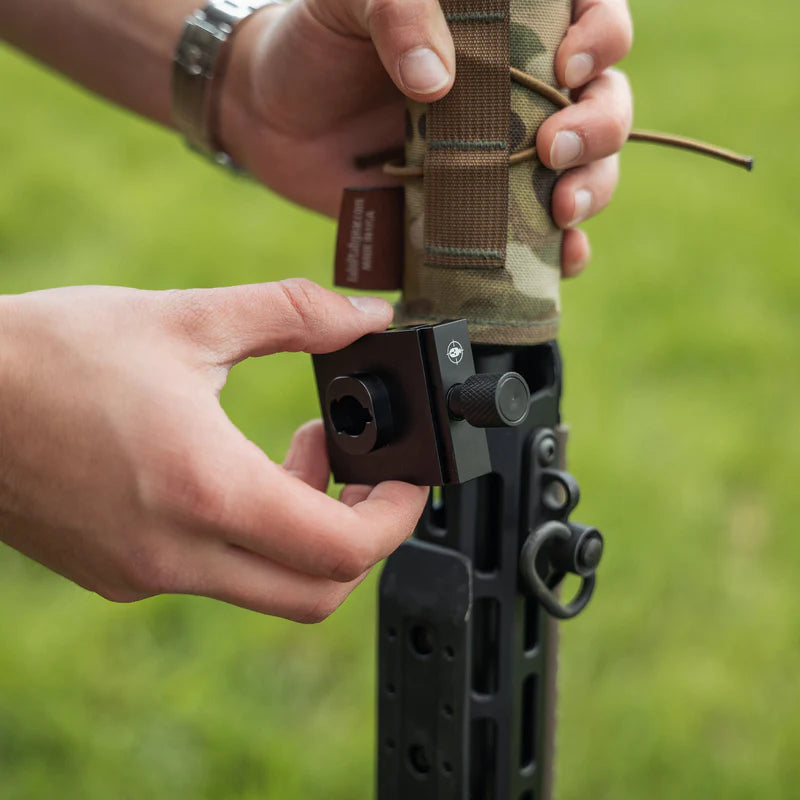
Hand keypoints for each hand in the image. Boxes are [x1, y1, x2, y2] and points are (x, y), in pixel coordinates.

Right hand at [0, 281, 427, 620]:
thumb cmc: (49, 356)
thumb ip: (293, 314)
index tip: (406, 479)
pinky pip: (216, 576)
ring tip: (294, 453)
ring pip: (268, 586)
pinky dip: (251, 536)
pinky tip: (233, 474)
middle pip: (318, 592)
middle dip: (360, 535)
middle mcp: (177, 553)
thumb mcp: (187, 320)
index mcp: (205, 491)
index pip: (342, 550)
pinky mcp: (121, 573)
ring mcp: (146, 573)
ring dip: (304, 530)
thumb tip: (363, 315)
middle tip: (360, 472)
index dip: (396, 517)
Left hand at [220, 0, 632, 277]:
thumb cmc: (316, 43)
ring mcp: (503, 152)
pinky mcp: (479, 209)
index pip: (588, 15)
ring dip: (593, 189)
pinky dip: (562, 250)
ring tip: (563, 208)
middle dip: (600, 126)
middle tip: (556, 148)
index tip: (568, 64)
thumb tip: (438, 80)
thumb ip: (396, 10)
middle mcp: (519, 86)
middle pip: (602, 99)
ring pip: (585, 168)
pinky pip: (538, 233)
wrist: (274, 120)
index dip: (602, 35)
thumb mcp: (350, 2)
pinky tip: (562, 258)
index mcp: (506, 20)